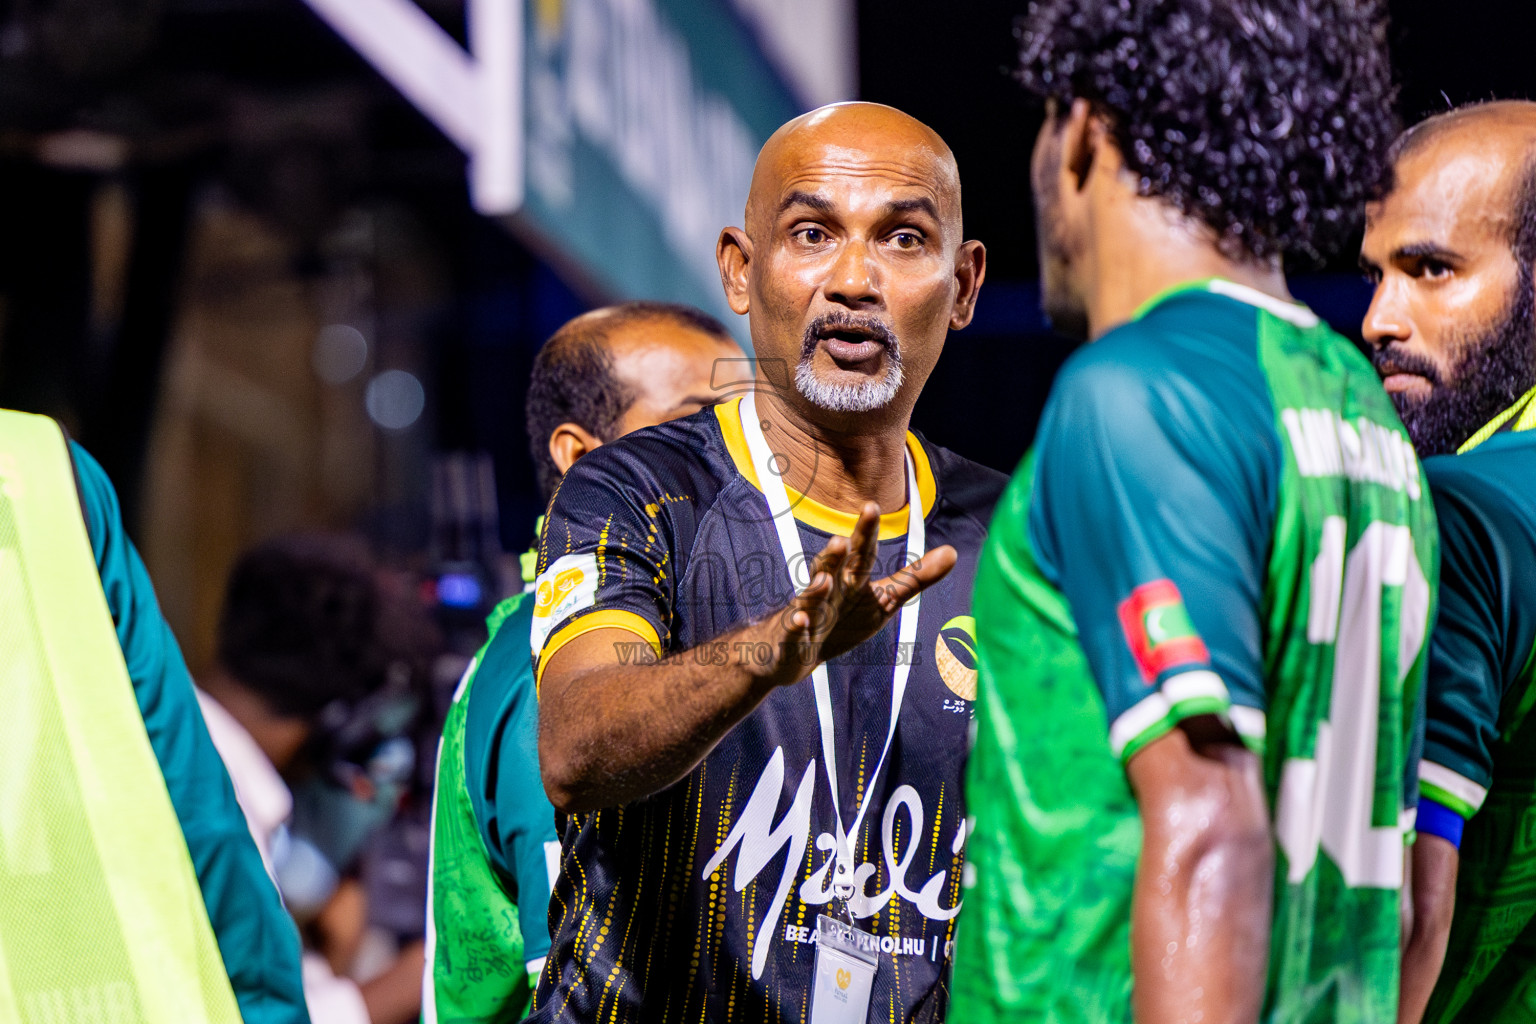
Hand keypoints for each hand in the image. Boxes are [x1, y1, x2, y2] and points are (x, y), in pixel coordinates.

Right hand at [761, 502, 955, 685]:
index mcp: (850, 579)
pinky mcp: (792, 637)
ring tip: (824, 579)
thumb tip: (952, 552)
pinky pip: (793, 630)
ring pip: (810, 598)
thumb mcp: (882, 599)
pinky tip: (801, 620)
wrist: (791, 652)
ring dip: (815, 589)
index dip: (866, 533)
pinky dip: (796, 625)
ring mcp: (807, 613)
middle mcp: (827, 590)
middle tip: (841, 540)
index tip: (871, 507)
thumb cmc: (842, 619)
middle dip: (835, 557)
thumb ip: (914, 578)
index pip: (861, 554)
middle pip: (831, 570)